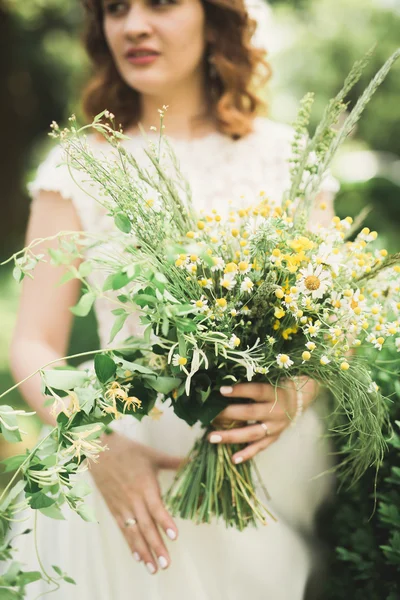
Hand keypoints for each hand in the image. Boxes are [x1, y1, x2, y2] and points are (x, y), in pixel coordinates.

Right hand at [90, 431, 182, 574]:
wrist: (100, 452)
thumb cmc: (129, 451)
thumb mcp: (153, 455)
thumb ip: (175, 462)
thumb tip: (195, 460)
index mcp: (145, 486)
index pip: (156, 508)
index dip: (165, 522)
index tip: (175, 536)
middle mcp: (134, 499)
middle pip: (146, 526)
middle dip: (156, 546)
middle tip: (166, 563)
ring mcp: (123, 506)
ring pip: (134, 533)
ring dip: (144, 551)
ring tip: (154, 568)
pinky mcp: (114, 509)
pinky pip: (123, 530)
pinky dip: (130, 545)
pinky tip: (138, 557)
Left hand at [208, 378, 317, 463]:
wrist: (299, 399)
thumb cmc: (277, 385)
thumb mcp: (269, 379)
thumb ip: (252, 381)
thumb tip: (223, 381)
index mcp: (274, 393)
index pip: (256, 391)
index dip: (240, 390)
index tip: (221, 389)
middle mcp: (276, 411)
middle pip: (251, 413)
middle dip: (228, 414)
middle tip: (209, 414)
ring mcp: (275, 426)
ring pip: (252, 434)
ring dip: (231, 436)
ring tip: (212, 438)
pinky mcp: (274, 437)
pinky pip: (260, 447)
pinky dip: (247, 454)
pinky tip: (233, 459)